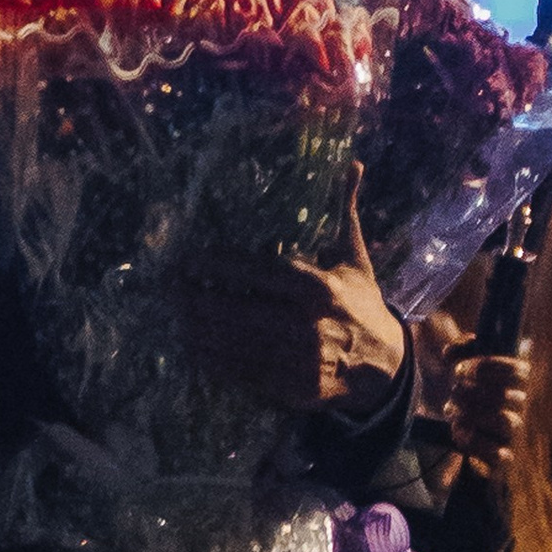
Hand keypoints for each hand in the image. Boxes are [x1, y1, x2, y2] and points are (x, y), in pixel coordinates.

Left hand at [180, 175, 407, 413]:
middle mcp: (307, 325)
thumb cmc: (361, 304)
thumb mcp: (355, 258)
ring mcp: (298, 361)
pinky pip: (242, 373)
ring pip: (235, 343)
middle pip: (238, 310)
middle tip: (168, 285)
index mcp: (321, 288)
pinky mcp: (291, 388)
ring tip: (174, 311)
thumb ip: (346, 213)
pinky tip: (193, 345)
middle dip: (197, 298)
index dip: (220, 264)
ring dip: (198, 328)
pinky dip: (213, 359)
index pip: (260, 272)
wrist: (384, 366)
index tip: (189, 257)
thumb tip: (354, 164)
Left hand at [442, 347, 529, 477]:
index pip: (519, 371)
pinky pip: (500, 455)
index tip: (458, 369)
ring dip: (472, 414)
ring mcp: (513, 434)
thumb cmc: (455, 389)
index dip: (488, 367)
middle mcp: (519, 408)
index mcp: (515, 382)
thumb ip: (457, 349)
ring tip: (451, 411)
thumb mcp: (456, 363)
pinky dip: (474, 442)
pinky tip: (457, 432)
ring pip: (507, 422)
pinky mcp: (502, 459)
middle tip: (452, 390)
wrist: (441, 428)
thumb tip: (450, 352)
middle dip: (471, 391)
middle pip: (507, 396)